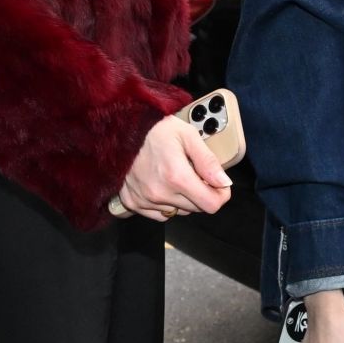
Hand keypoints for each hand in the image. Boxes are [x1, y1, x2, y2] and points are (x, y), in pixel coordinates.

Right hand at [116, 114, 232, 222]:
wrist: (119, 128)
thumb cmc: (153, 128)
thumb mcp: (187, 135)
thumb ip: (208, 161)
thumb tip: (224, 182)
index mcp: (176, 177)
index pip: (211, 205)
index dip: (220, 195)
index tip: (219, 185)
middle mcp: (160, 194)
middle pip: (196, 208)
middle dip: (201, 192)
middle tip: (193, 172)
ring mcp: (145, 200)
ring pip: (178, 211)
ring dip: (183, 198)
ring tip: (174, 175)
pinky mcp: (132, 203)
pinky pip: (159, 214)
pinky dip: (165, 203)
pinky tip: (161, 184)